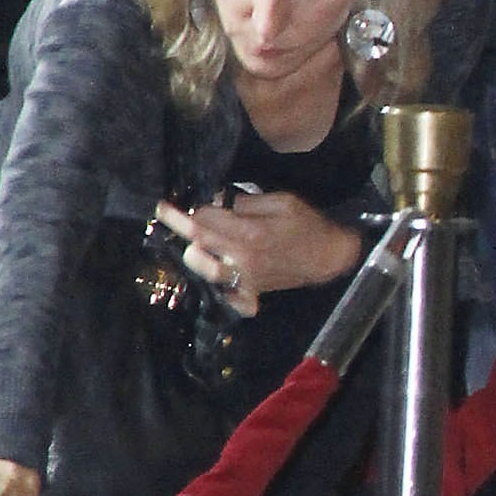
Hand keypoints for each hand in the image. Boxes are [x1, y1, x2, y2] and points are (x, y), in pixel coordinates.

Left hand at [155, 193, 359, 310]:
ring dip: (193, 253)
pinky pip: (226, 294)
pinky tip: (214, 273)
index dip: (185, 210)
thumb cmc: (308, 225)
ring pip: (204, 268)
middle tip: (165, 215)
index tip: (166, 205)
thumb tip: (223, 204)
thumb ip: (248, 203)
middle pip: (198, 242)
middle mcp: (242, 257)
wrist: (329, 257)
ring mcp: (245, 278)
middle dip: (177, 226)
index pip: (204, 220)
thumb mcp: (283, 201)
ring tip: (192, 242)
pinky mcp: (251, 290)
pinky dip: (216, 287)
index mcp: (249, 233)